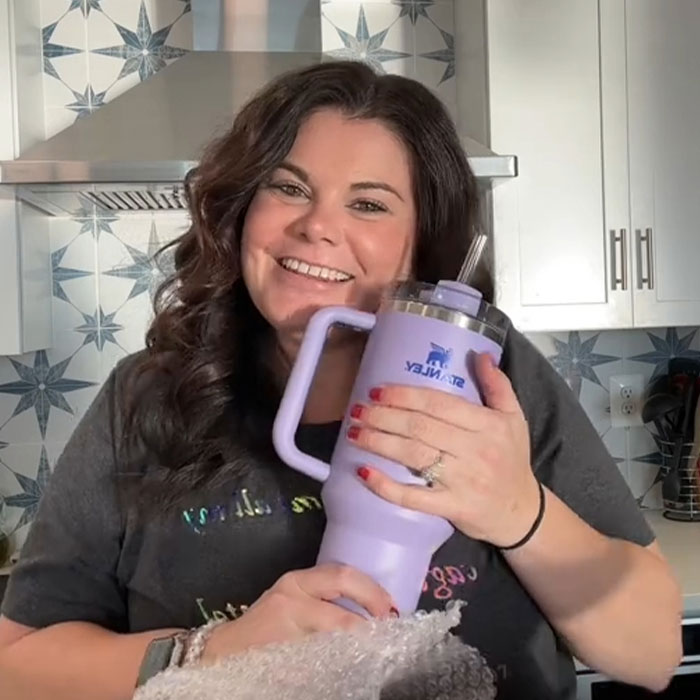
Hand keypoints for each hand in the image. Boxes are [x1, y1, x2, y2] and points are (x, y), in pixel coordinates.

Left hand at [201, 563, 394, 662]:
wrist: (225, 651)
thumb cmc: (259, 663)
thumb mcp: (294, 664)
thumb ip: (328, 652)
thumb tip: (363, 651)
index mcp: (291, 610)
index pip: (338, 618)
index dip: (365, 630)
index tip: (384, 641)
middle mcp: (294, 587)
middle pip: (342, 577)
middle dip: (373, 594)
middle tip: (393, 615)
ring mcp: (294, 578)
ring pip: (339, 569)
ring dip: (366, 585)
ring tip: (387, 605)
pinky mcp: (295, 578)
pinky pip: (331, 574)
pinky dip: (353, 584)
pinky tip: (368, 599)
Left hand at [348, 353, 540, 547]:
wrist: (522, 512)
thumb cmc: (513, 460)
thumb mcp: (514, 418)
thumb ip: (498, 385)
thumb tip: (480, 354)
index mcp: (487, 425)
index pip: (439, 404)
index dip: (405, 395)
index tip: (378, 391)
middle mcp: (475, 450)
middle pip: (420, 427)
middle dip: (384, 417)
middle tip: (357, 410)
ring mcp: (462, 481)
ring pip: (413, 456)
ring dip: (379, 443)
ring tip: (354, 433)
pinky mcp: (452, 507)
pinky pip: (414, 497)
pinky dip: (387, 485)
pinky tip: (364, 472)